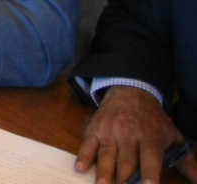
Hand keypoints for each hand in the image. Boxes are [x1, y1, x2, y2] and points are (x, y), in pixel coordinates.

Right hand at [76, 85, 195, 183]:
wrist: (130, 91)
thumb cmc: (153, 121)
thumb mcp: (173, 136)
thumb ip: (186, 161)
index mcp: (151, 137)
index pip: (150, 158)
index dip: (149, 174)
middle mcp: (129, 135)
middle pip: (126, 161)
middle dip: (123, 180)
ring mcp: (110, 132)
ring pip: (106, 155)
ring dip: (103, 172)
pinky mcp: (94, 129)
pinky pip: (87, 144)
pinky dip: (83, 155)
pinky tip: (80, 167)